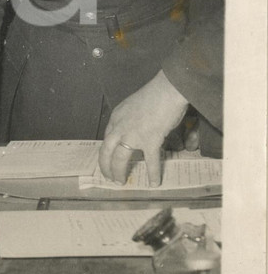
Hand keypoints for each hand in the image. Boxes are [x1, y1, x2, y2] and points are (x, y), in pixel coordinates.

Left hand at [99, 71, 189, 185]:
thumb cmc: (153, 96)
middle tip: (109, 177)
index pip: (106, 139)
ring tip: (120, 181)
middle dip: (106, 167)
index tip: (108, 160)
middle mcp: (120, 127)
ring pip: (120, 159)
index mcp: (115, 118)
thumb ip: (128, 119)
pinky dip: (153, 173)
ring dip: (119, 172)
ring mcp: (133, 135)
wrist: (166, 90)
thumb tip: (133, 131)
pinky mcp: (150, 140)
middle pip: (106, 152)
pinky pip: (151, 161)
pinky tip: (154, 183)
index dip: (106, 152)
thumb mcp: (132, 106)